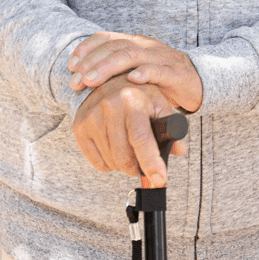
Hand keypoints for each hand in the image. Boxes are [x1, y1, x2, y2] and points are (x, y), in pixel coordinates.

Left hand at [69, 32, 202, 113]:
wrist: (198, 83)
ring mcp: (161, 57)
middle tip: (75, 81)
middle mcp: (146, 46)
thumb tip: (80, 80)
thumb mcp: (135, 71)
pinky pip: (159, 70)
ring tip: (92, 81)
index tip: (70, 65)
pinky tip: (131, 79)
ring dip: (108, 68)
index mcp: (134, 43)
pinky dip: (145, 73)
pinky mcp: (176, 73)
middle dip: (91, 63)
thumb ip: (114, 72)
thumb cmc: (160, 80)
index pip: (106, 38)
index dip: (86, 49)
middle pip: (114, 47)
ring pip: (131, 56)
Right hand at [72, 77, 187, 185]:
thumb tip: (178, 150)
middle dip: (138, 168)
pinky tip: (115, 151)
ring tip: (130, 153)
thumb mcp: (159, 104)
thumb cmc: (139, 94)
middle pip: (124, 156)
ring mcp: (92, 116)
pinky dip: (109, 165)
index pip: (141, 139)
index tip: (159, 179)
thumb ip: (171, 127)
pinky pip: (97, 162)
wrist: (108, 79)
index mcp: (133, 99)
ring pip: (111, 161)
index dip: (151, 162)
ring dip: (124, 166)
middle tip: (144, 166)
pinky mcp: (80, 126)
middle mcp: (110, 106)